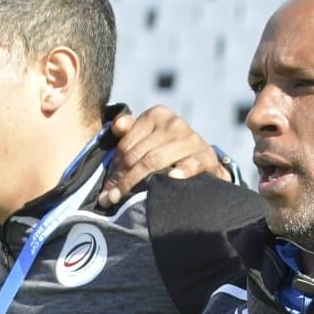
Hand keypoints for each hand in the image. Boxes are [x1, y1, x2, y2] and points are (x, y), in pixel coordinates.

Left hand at [97, 105, 229, 208]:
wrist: (204, 161)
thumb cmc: (169, 150)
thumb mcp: (148, 137)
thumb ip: (130, 131)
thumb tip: (117, 126)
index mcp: (157, 115)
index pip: (127, 144)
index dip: (114, 168)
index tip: (107, 189)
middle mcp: (174, 123)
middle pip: (139, 154)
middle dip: (122, 179)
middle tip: (110, 198)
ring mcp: (191, 139)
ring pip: (156, 160)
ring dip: (138, 181)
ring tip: (125, 199)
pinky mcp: (207, 156)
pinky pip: (192, 163)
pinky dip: (182, 171)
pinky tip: (172, 178)